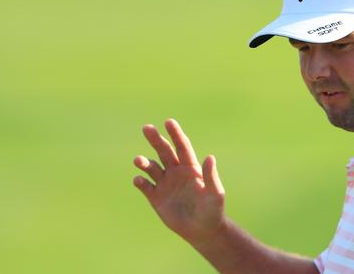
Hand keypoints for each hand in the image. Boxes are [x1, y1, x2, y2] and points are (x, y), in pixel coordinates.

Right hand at [133, 118, 225, 246]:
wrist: (202, 230)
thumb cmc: (212, 210)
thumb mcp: (215, 193)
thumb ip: (211, 176)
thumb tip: (210, 157)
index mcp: (190, 168)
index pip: (182, 146)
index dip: (175, 134)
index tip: (168, 122)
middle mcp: (176, 172)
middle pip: (164, 151)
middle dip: (155, 140)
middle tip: (147, 128)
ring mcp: (164, 184)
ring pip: (151, 167)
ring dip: (144, 162)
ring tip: (138, 160)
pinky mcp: (156, 198)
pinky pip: (145, 186)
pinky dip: (140, 181)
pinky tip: (139, 180)